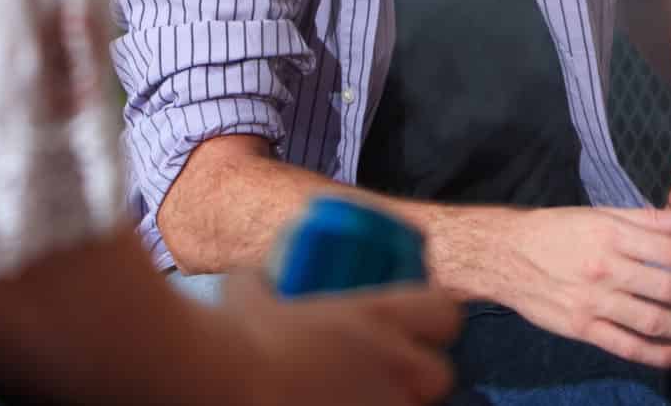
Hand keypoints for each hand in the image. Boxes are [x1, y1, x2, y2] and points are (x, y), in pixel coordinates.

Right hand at [225, 279, 461, 404]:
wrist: (225, 379)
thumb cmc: (238, 333)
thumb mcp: (255, 291)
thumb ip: (267, 283)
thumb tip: (257, 277)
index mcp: (378, 317)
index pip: (445, 313)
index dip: (436, 318)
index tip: (417, 323)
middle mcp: (392, 364)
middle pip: (439, 375)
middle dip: (420, 376)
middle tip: (388, 374)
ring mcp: (381, 405)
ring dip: (395, 401)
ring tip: (362, 397)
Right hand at [480, 204, 670, 367]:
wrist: (505, 255)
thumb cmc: (560, 230)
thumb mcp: (603, 214)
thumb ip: (650, 219)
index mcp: (614, 234)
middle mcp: (607, 268)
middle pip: (669, 289)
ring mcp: (594, 302)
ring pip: (654, 321)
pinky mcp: (582, 329)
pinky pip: (627, 346)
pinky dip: (659, 354)